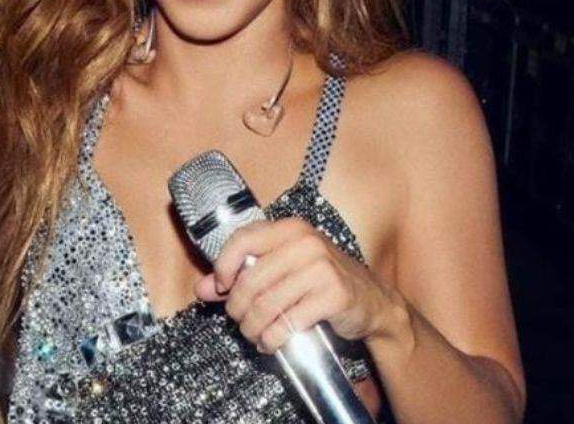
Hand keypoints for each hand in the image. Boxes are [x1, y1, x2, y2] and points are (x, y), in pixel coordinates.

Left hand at [194, 217, 408, 354]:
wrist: (371, 302)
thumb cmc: (322, 282)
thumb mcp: (283, 271)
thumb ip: (240, 277)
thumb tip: (201, 289)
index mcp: (290, 230)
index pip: (242, 239)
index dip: (223, 266)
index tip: (220, 287)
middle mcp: (305, 243)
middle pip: (251, 280)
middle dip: (237, 308)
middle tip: (239, 321)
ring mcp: (322, 268)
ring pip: (267, 304)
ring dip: (253, 328)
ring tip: (254, 335)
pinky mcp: (333, 295)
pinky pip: (288, 322)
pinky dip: (273, 339)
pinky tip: (271, 343)